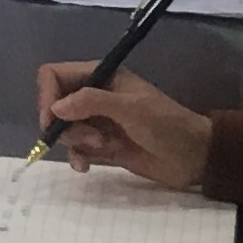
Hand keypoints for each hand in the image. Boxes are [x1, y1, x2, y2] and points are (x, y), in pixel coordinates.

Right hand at [33, 63, 213, 190]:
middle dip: (64, 124)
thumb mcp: (131, 109)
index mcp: (101, 76)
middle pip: (55, 104)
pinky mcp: (102, 145)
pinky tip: (85, 167)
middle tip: (90, 138)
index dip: (47, 96)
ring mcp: (97, 121)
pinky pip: (75, 149)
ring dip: (74, 142)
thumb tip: (55, 108)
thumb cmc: (166, 125)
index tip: (52, 121)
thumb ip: (92, 102)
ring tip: (100, 148)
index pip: (55, 75)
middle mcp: (94, 95)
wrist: (194, 157)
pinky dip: (76, 157)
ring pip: (64, 128)